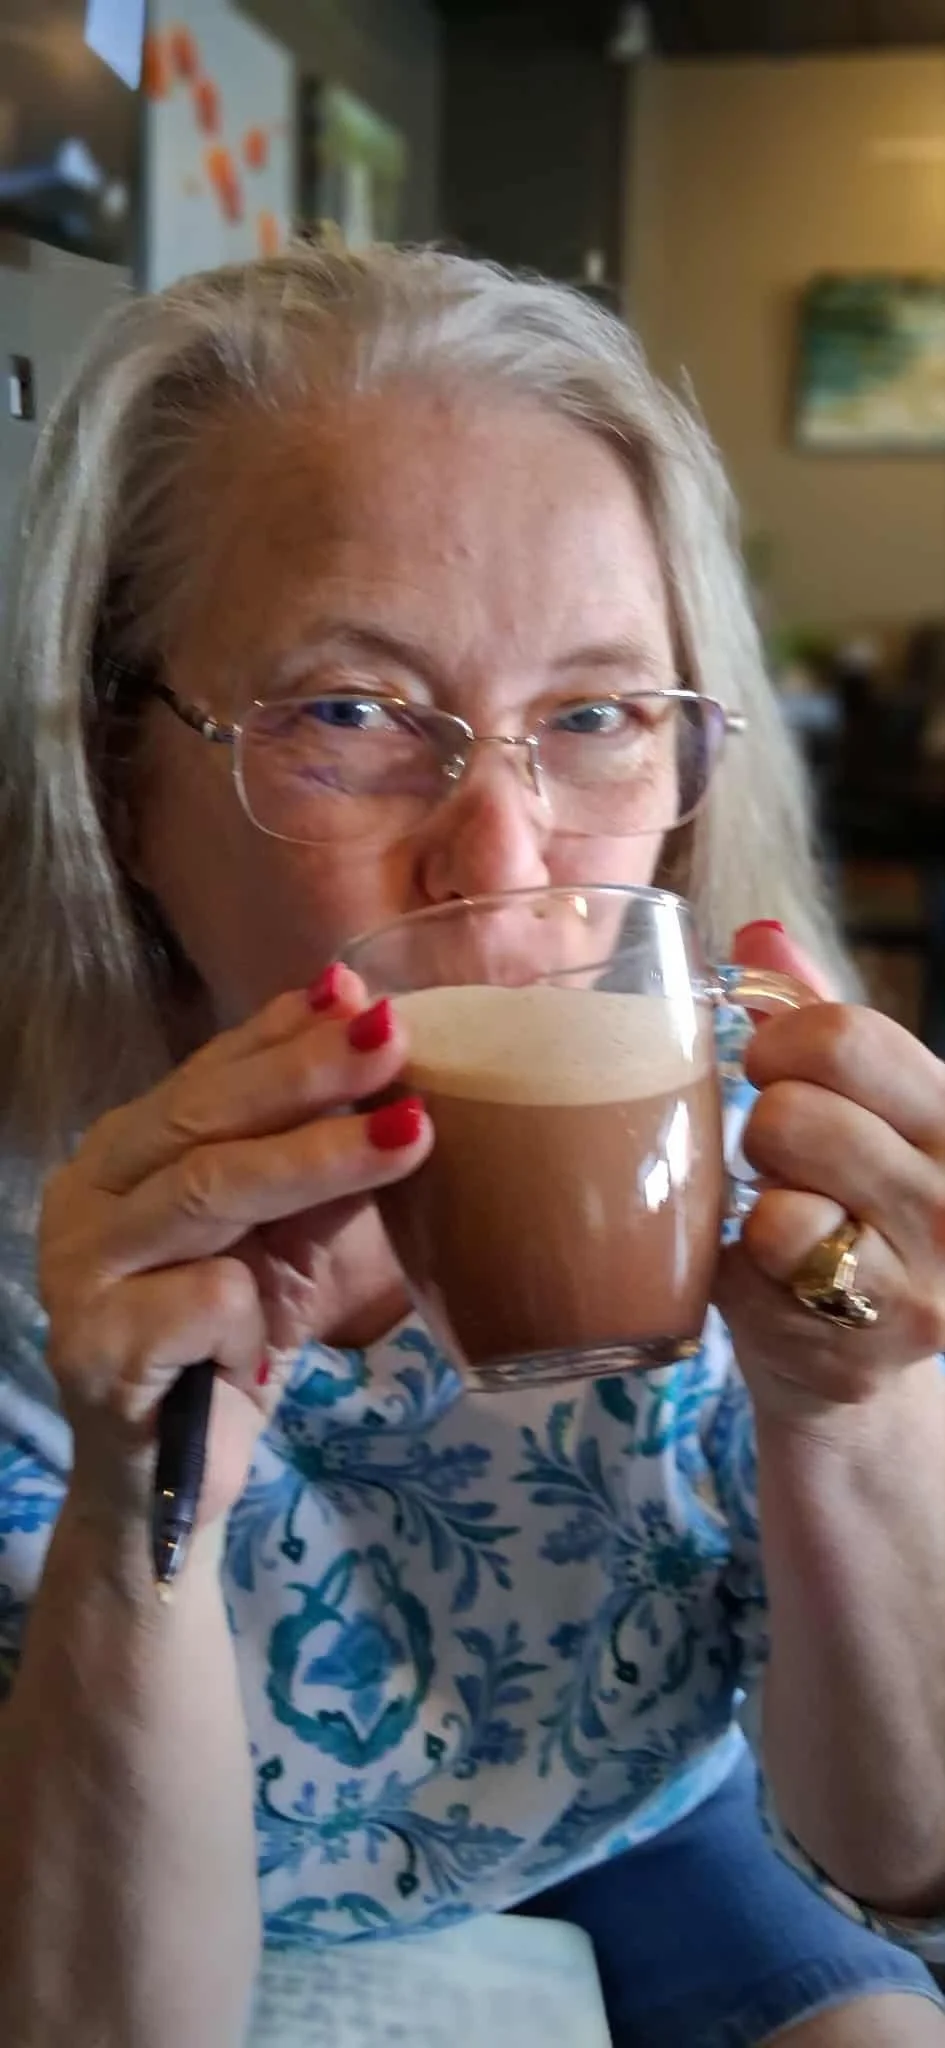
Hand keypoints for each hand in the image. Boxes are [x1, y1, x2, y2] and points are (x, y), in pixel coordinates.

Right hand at [39, 971, 430, 1528]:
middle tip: (394, 1038)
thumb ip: (318, 1164)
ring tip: (412, 1132)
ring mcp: (80, 1270)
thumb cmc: (225, 1348)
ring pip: (208, 1190)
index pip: (205, 1076)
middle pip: (205, 1119)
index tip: (361, 992)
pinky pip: (206, 1297)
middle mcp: (87, 1199)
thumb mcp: (284, 1243)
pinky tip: (266, 1352)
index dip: (282, 1034)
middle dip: (308, 1074)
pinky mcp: (97, 1346)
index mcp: (122, 1158)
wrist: (164, 1488)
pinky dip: (256, 1315)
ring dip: (318, 1159)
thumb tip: (385, 1057)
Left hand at [715, 922, 944, 1425]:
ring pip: (778, 1201)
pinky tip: (772, 1275)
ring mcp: (918, 1282)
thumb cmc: (855, 1205)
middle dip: (763, 1130)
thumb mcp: (862, 1105)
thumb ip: (814, 1014)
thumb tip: (759, 934)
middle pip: (794, 1115)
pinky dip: (742, 1265)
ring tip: (781, 1216)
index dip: (778, 1044)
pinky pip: (759, 1271)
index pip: (847, 1037)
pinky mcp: (860, 1345)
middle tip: (780, 1161)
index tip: (770, 1068)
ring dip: (757, 1202)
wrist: (859, 1358)